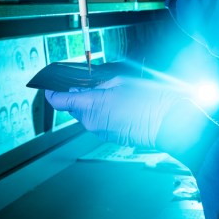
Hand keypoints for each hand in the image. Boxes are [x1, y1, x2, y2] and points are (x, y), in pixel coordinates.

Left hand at [45, 76, 185, 149]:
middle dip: (77, 96)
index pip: (59, 101)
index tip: (51, 87)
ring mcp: (100, 132)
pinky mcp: (109, 137)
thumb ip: (99, 83)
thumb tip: (88, 85)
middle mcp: (91, 122)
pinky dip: (102, 114)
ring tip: (110, 95)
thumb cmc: (149, 100)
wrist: (167, 122)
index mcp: (91, 105)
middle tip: (90, 85)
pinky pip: (98, 123)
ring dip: (91, 105)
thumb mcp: (122, 81)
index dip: (52, 92)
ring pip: (85, 116)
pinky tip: (118, 106)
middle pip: (72, 108)